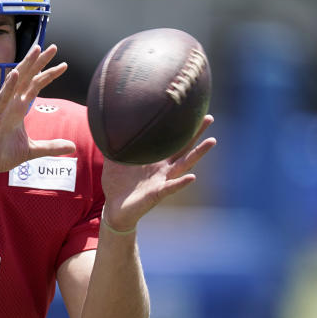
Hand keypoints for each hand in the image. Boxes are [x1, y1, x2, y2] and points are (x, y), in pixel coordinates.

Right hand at [0, 44, 74, 176]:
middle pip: (28, 77)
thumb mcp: (31, 150)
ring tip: (36, 50)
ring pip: (15, 81)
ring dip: (26, 65)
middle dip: (41, 62)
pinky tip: (16, 74)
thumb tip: (73, 146)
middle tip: (54, 47)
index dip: (48, 75)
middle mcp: (10, 104)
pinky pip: (1, 98)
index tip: (64, 65)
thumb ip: (51, 146)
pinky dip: (8, 86)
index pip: (36, 86)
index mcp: (18, 109)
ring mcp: (1, 108)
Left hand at [101, 115, 216, 231]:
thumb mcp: (114, 161)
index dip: (179, 127)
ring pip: (184, 164)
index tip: (189, 109)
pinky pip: (171, 188)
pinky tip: (192, 177)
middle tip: (209, 117)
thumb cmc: (117, 184)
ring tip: (212, 141)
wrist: (113, 208)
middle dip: (196, 133)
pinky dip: (181, 183)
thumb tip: (105, 124)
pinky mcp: (157, 194)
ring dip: (198, 153)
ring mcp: (162, 180)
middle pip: (183, 147)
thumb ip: (113, 144)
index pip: (170, 139)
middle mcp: (162, 168)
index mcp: (154, 158)